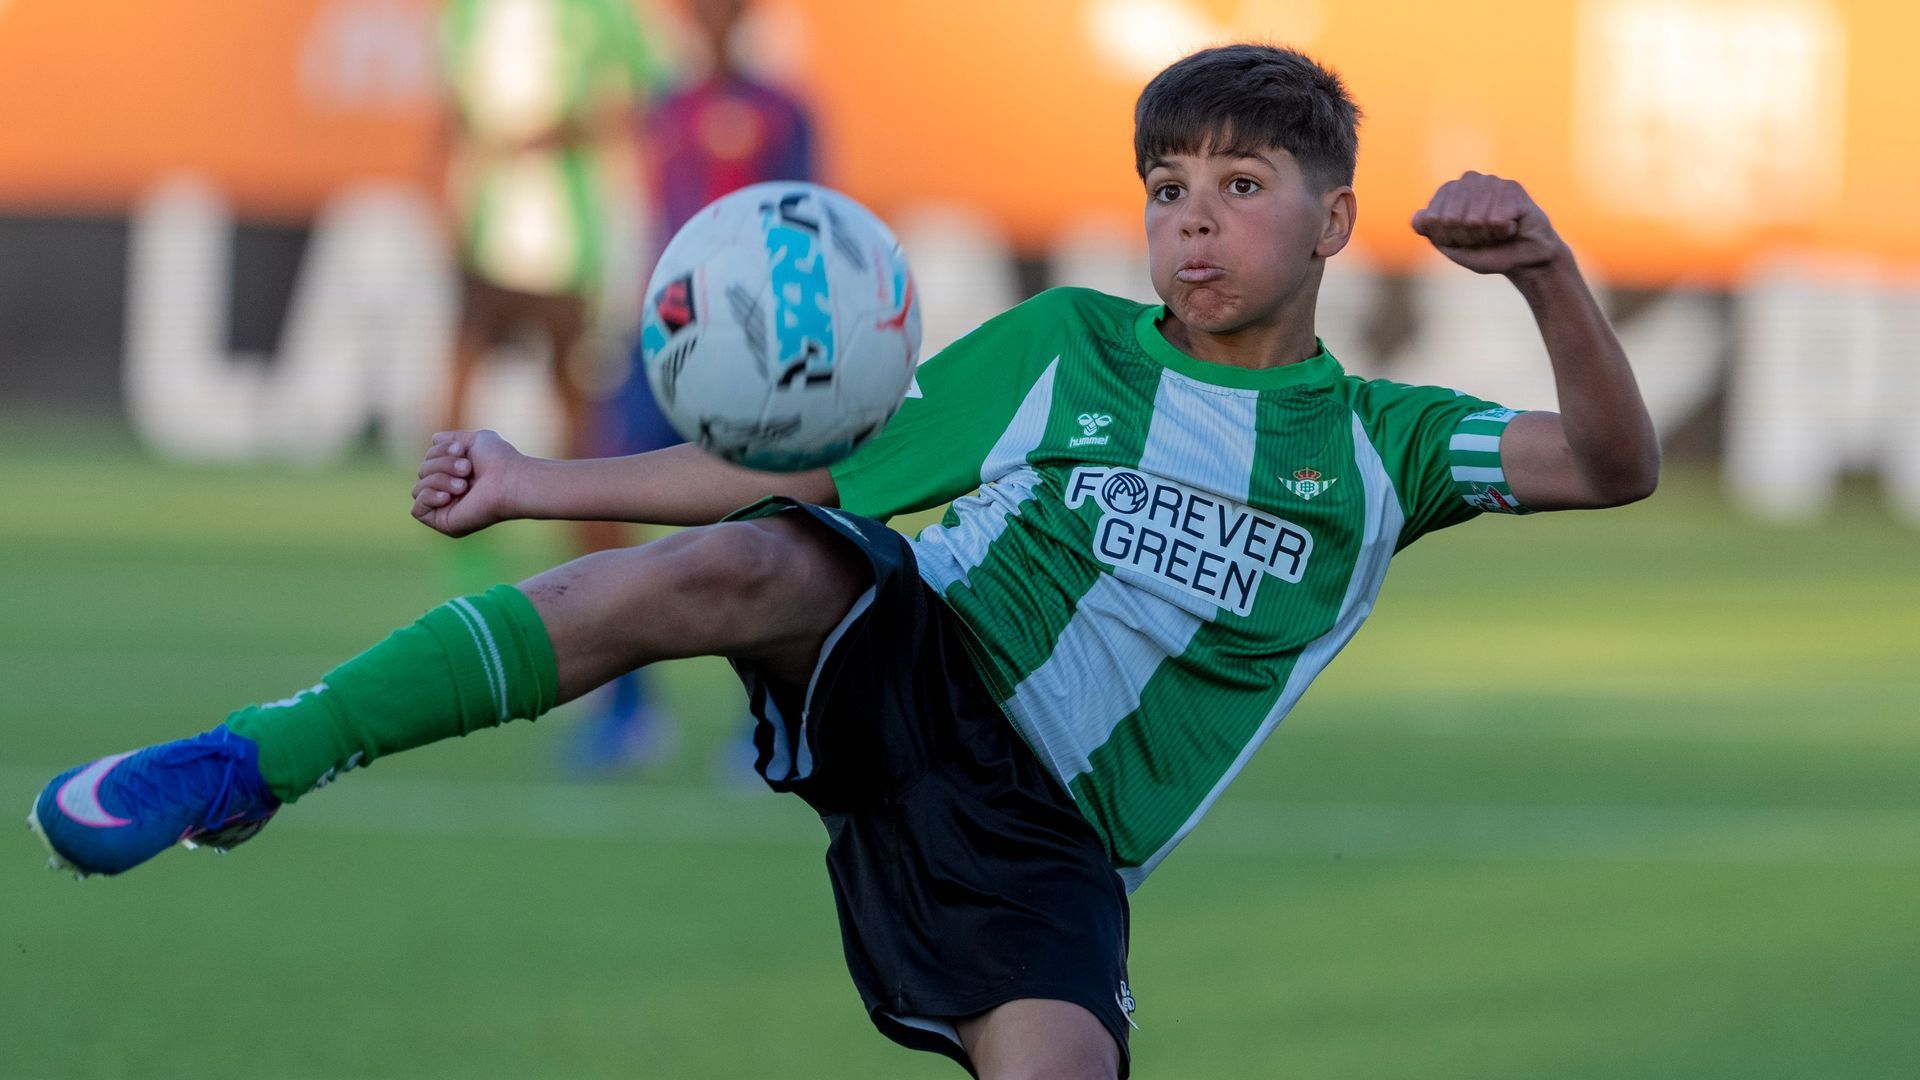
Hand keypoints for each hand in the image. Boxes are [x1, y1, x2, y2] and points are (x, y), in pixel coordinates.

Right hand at [411, 429, 523, 537]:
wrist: (510, 481)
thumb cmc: (499, 460)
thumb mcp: (474, 441)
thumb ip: (452, 439)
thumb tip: (434, 440)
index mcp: (454, 473)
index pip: (428, 458)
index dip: (440, 451)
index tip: (463, 451)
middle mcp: (449, 491)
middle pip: (421, 471)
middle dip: (442, 465)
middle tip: (467, 470)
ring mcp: (446, 508)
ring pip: (418, 488)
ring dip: (439, 480)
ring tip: (464, 485)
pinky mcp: (444, 522)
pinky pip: (416, 510)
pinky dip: (429, 497)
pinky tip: (448, 497)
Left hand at [1411, 172, 1568, 277]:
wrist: (1525, 258)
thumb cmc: (1486, 251)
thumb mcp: (1452, 247)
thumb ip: (1433, 233)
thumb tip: (1418, 219)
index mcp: (1447, 192)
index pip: (1431, 220)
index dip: (1447, 239)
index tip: (1462, 241)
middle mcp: (1467, 180)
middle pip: (1450, 220)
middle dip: (1466, 238)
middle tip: (1482, 238)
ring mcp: (1490, 181)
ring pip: (1474, 220)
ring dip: (1487, 236)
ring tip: (1497, 232)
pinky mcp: (1512, 188)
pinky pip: (1496, 220)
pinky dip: (1503, 232)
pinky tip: (1511, 226)